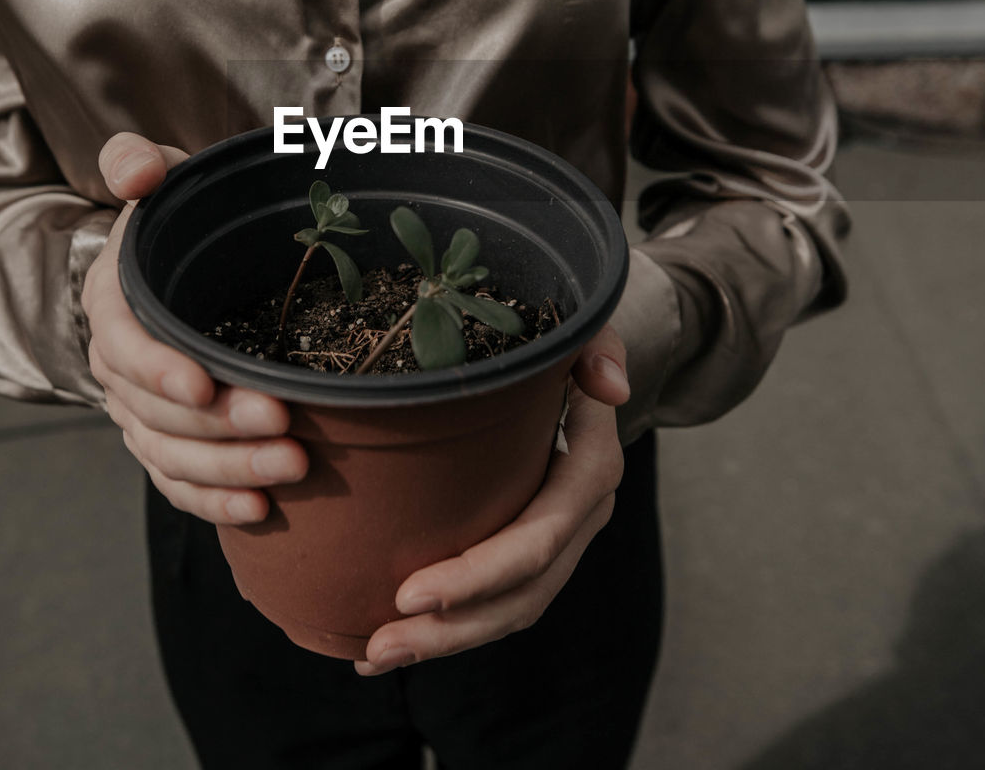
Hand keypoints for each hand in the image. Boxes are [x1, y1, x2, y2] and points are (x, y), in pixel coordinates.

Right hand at [83, 131, 308, 523]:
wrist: (187, 262)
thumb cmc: (182, 217)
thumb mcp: (162, 178)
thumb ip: (139, 161)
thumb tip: (133, 172)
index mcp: (113, 302)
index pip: (121, 344)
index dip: (156, 368)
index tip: (204, 383)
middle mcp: (118, 366)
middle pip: (155, 410)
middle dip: (218, 426)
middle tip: (286, 429)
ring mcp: (141, 410)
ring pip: (171, 454)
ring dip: (228, 469)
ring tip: (291, 470)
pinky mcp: (169, 441)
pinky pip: (179, 481)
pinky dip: (214, 501)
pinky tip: (261, 511)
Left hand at [356, 325, 629, 674]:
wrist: (583, 367)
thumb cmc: (567, 344)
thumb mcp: (584, 331)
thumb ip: (596, 346)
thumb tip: (610, 385)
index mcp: (591, 471)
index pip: (539, 538)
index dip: (479, 574)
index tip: (409, 590)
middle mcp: (580, 518)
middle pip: (521, 595)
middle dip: (451, 627)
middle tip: (380, 641)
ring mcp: (558, 542)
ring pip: (508, 613)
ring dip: (444, 641)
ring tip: (374, 653)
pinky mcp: (530, 551)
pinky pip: (494, 604)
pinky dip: (445, 628)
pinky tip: (381, 640)